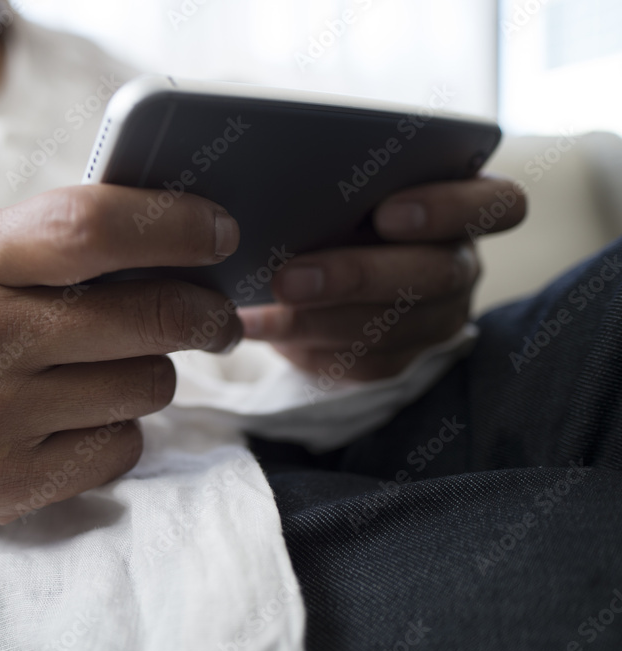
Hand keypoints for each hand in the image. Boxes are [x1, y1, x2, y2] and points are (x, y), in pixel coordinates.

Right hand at [0, 185, 241, 523]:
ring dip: (152, 374)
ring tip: (115, 370)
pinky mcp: (8, 480)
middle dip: (205, 314)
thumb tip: (196, 236)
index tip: (221, 232)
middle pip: (148, 316)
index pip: (87, 228)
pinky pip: (124, 446)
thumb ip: (76, 240)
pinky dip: (122, 430)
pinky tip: (83, 419)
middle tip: (216, 317)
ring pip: (149, 385)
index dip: (172, 226)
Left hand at [239, 176, 526, 379]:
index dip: (450, 210)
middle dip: (357, 277)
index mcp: (465, 202)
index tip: (386, 212)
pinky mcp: (403, 358)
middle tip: (288, 278)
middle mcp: (459, 262)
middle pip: (435, 274)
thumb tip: (273, 179)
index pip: (498, 204)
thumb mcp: (339, 183)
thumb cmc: (331, 202)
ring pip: (395, 328)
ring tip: (261, 313)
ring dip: (321, 321)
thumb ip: (334, 178)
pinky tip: (262, 330)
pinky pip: (367, 363)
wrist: (311, 263)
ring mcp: (437, 317)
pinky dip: (309, 348)